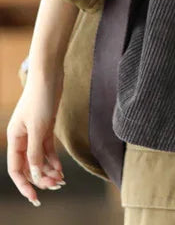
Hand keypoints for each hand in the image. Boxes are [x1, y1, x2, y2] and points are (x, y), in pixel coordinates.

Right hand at [6, 65, 66, 206]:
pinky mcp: (46, 126)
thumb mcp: (39, 127)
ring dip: (49, 170)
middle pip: (29, 165)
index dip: (24, 184)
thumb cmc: (41, 98)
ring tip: (61, 180)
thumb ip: (36, 151)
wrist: (49, 74)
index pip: (16, 169)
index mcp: (14, 138)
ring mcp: (35, 132)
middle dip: (40, 178)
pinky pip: (47, 148)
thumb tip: (35, 173)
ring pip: (39, 158)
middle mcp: (23, 138)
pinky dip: (53, 159)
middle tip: (56, 187)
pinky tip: (61, 168)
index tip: (35, 197)